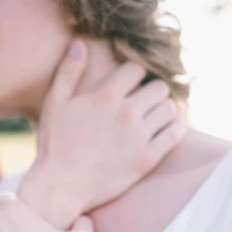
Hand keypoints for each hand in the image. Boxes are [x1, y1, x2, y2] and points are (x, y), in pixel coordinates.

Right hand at [20, 40, 186, 227]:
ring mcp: (139, 137)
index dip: (133, 75)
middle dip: (151, 91)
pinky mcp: (147, 158)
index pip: (136, 70)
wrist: (61, 186)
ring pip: (169, 109)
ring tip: (154, 116)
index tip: (129, 85)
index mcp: (105, 96)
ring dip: (164, 109)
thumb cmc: (55, 145)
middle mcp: (126, 113)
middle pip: (158, 88)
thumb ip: (68, 71)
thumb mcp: (55, 103)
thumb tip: (79, 44)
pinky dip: (176, 127)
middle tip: (144, 101)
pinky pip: (176, 134)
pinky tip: (168, 128)